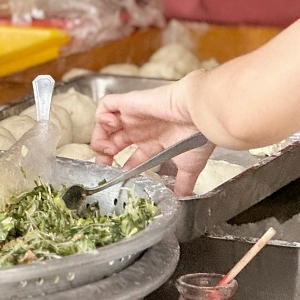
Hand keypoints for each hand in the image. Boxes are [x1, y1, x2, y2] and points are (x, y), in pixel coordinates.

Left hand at [91, 83, 214, 196]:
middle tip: (104, 165)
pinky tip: (111, 126)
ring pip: (104, 125)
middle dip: (103, 156)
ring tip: (108, 149)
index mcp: (154, 142)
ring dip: (100, 139)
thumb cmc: (197, 134)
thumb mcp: (190, 165)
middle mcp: (141, 129)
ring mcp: (133, 115)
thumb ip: (184, 182)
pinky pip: (105, 105)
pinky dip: (101, 116)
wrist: (200, 114)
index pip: (130, 158)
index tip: (116, 178)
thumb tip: (184, 197)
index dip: (120, 168)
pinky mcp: (128, 102)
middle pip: (112, 143)